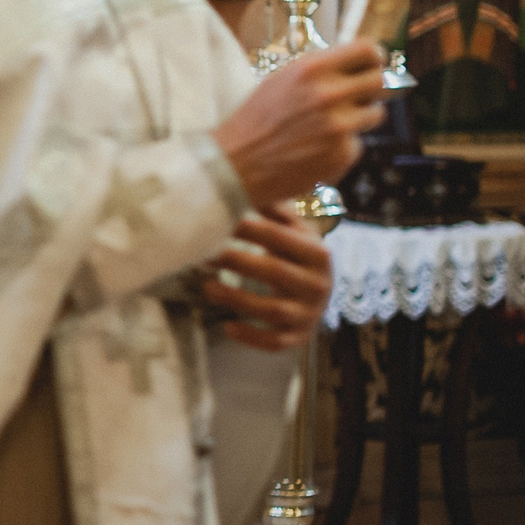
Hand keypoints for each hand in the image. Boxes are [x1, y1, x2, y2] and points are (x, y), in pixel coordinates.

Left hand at [199, 207, 332, 351]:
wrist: (320, 293)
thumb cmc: (296, 254)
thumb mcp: (295, 230)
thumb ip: (275, 210)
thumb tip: (247, 182)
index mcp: (318, 253)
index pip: (280, 238)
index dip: (248, 229)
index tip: (217, 220)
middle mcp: (319, 285)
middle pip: (274, 272)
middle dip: (235, 261)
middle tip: (203, 253)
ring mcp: (309, 314)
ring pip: (272, 310)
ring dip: (236, 298)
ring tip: (207, 287)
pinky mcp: (298, 337)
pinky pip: (275, 342)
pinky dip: (250, 337)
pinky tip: (226, 325)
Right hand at [213, 40, 385, 211]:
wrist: (236, 164)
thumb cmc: (255, 121)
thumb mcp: (281, 80)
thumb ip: (319, 72)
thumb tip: (355, 66)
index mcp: (311, 69)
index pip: (368, 50)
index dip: (374, 58)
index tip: (372, 65)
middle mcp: (328, 94)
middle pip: (380, 81)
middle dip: (373, 89)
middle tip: (362, 96)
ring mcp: (338, 126)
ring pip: (374, 114)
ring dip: (358, 119)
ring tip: (328, 127)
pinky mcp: (342, 153)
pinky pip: (356, 144)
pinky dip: (341, 147)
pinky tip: (315, 150)